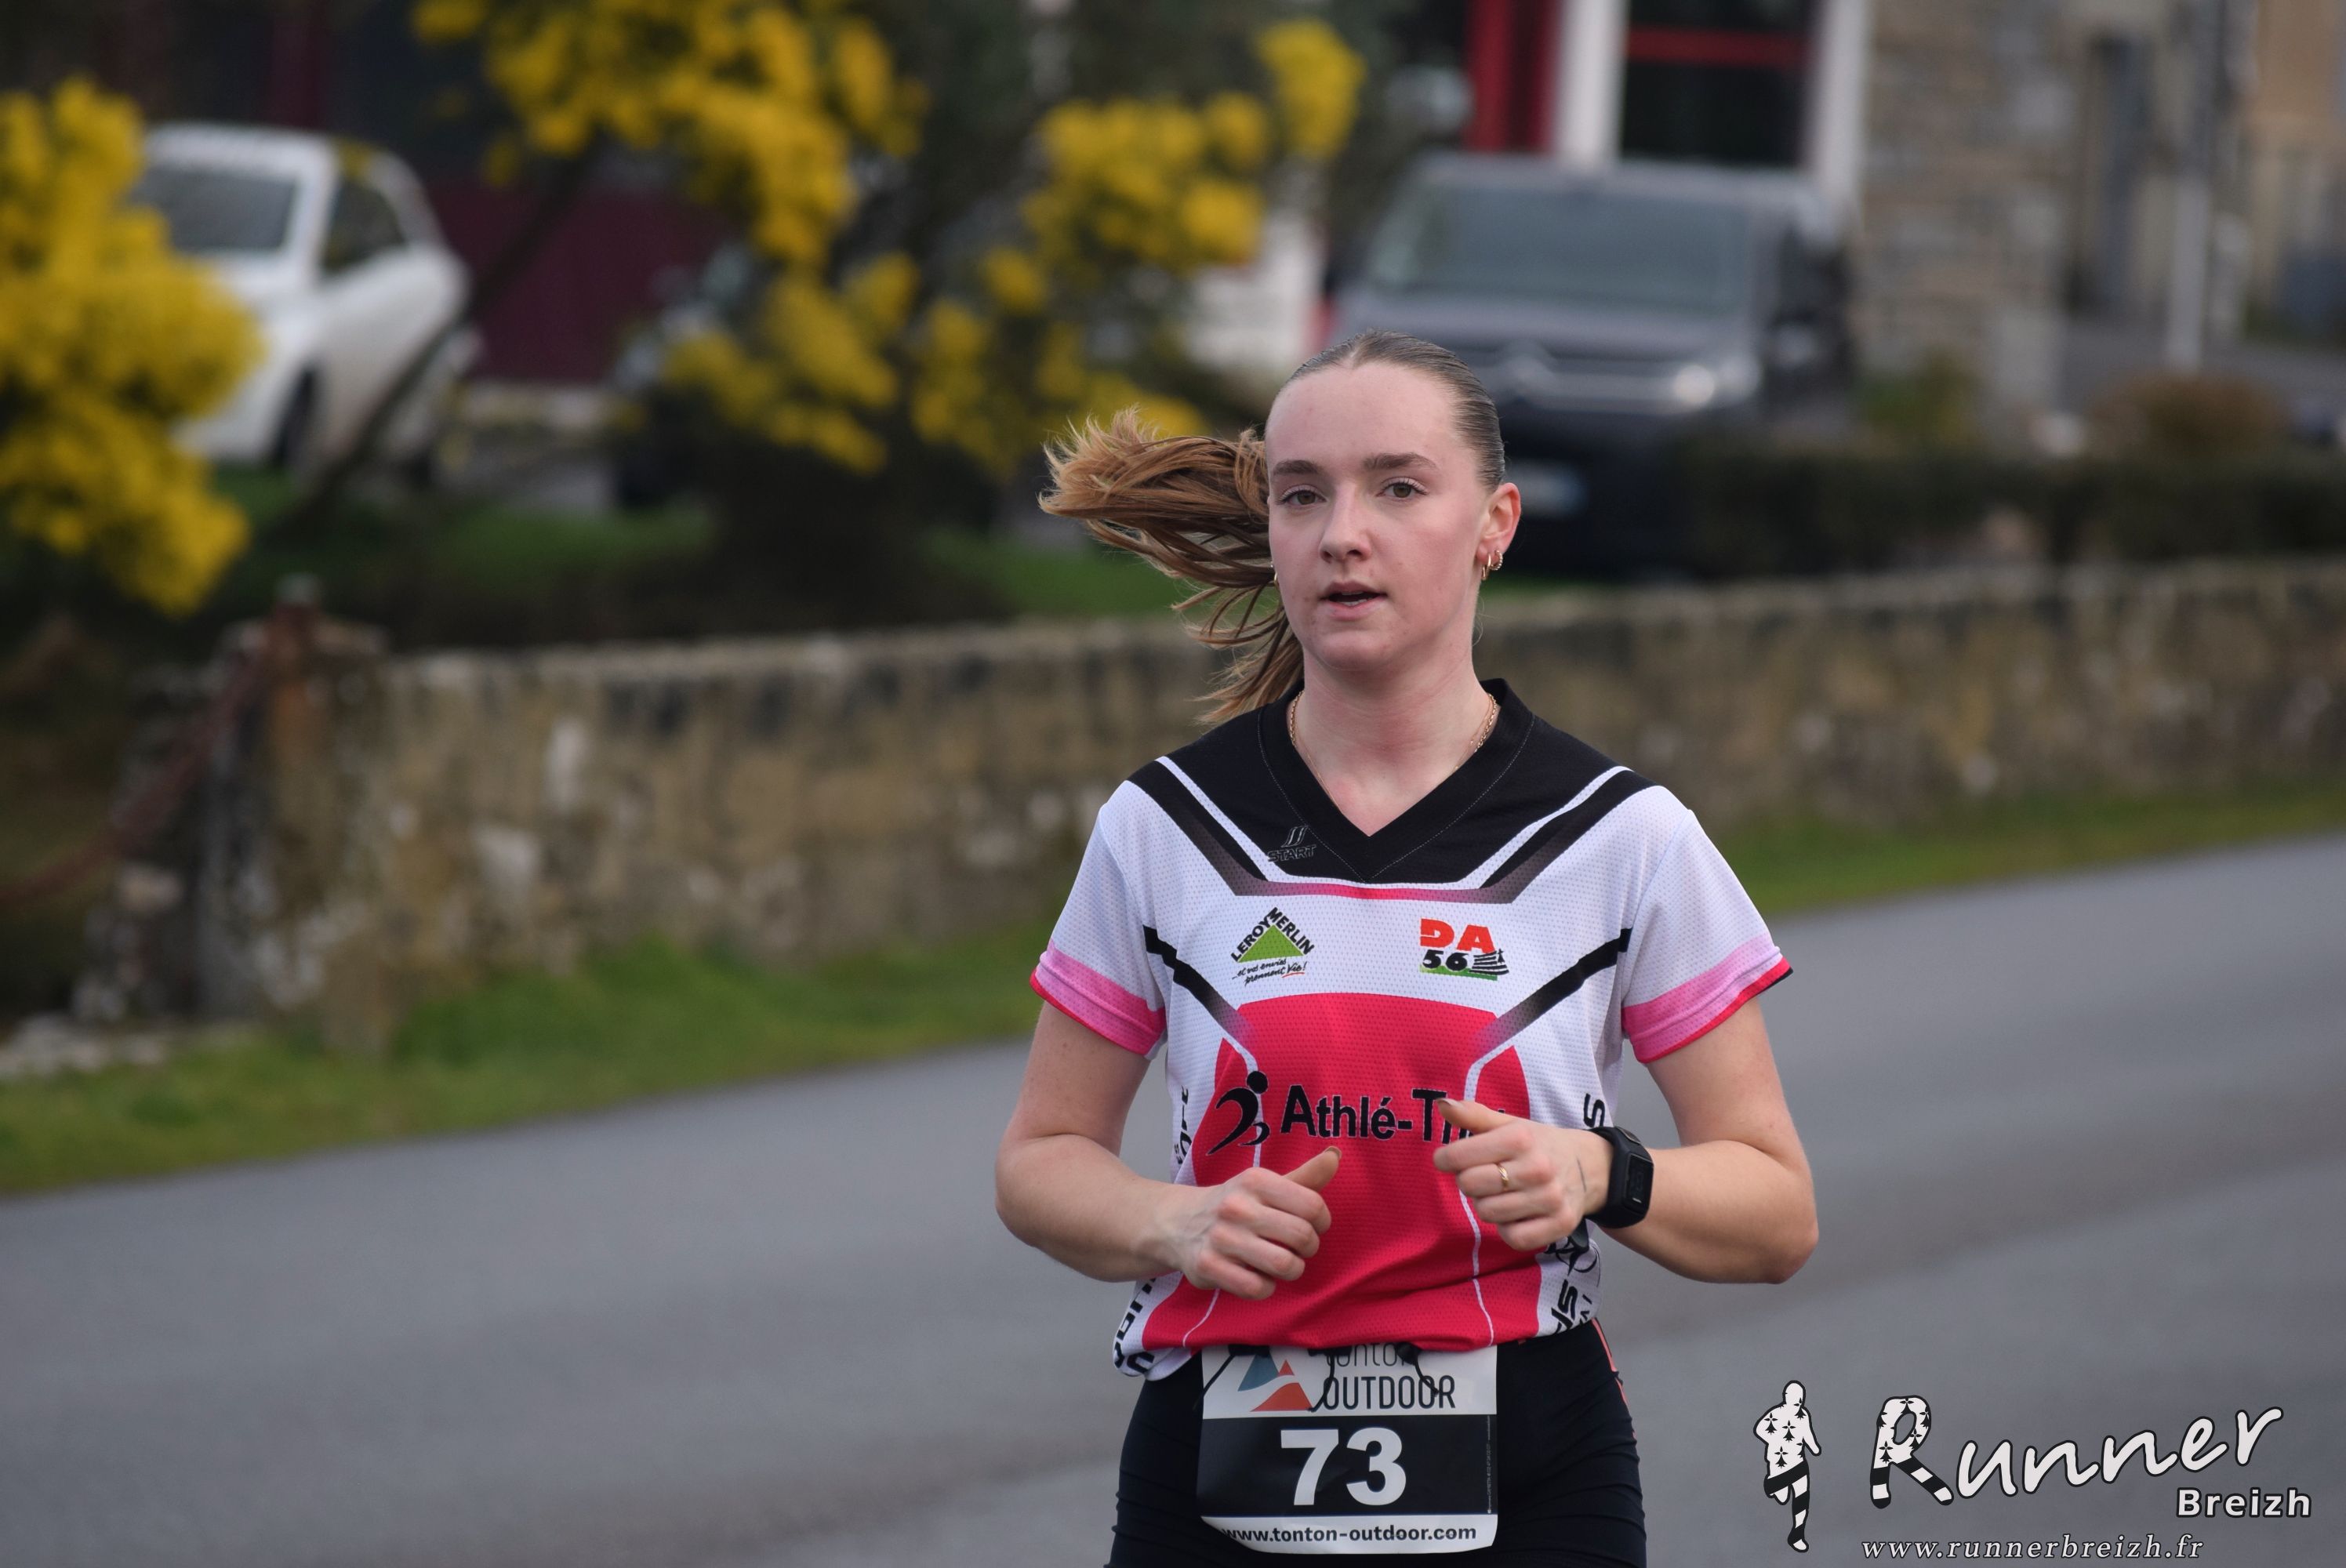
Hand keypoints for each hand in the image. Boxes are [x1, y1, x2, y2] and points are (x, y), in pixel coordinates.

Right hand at [1150, 1147, 1338, 1299]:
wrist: (1178, 1222)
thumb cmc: (1236, 1204)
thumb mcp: (1266, 1184)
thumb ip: (1305, 1176)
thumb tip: (1335, 1155)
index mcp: (1255, 1181)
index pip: (1313, 1205)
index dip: (1322, 1221)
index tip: (1314, 1225)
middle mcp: (1237, 1206)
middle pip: (1302, 1236)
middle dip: (1309, 1248)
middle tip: (1299, 1248)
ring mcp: (1221, 1237)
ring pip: (1283, 1265)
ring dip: (1292, 1270)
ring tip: (1284, 1264)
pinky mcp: (1208, 1266)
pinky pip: (1257, 1288)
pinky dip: (1266, 1287)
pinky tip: (1259, 1277)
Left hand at [1432, 1098, 1610, 1251]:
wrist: (1590, 1167)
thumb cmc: (1539, 1145)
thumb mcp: (1510, 1124)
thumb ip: (1474, 1115)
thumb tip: (1443, 1105)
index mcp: (1520, 1138)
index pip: (1459, 1157)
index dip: (1445, 1159)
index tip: (1447, 1159)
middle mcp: (1537, 1168)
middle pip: (1470, 1186)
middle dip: (1468, 1181)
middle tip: (1482, 1176)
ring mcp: (1550, 1198)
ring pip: (1488, 1213)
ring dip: (1487, 1204)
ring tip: (1501, 1194)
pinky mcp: (1560, 1224)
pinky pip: (1513, 1237)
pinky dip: (1507, 1229)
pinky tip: (1515, 1214)